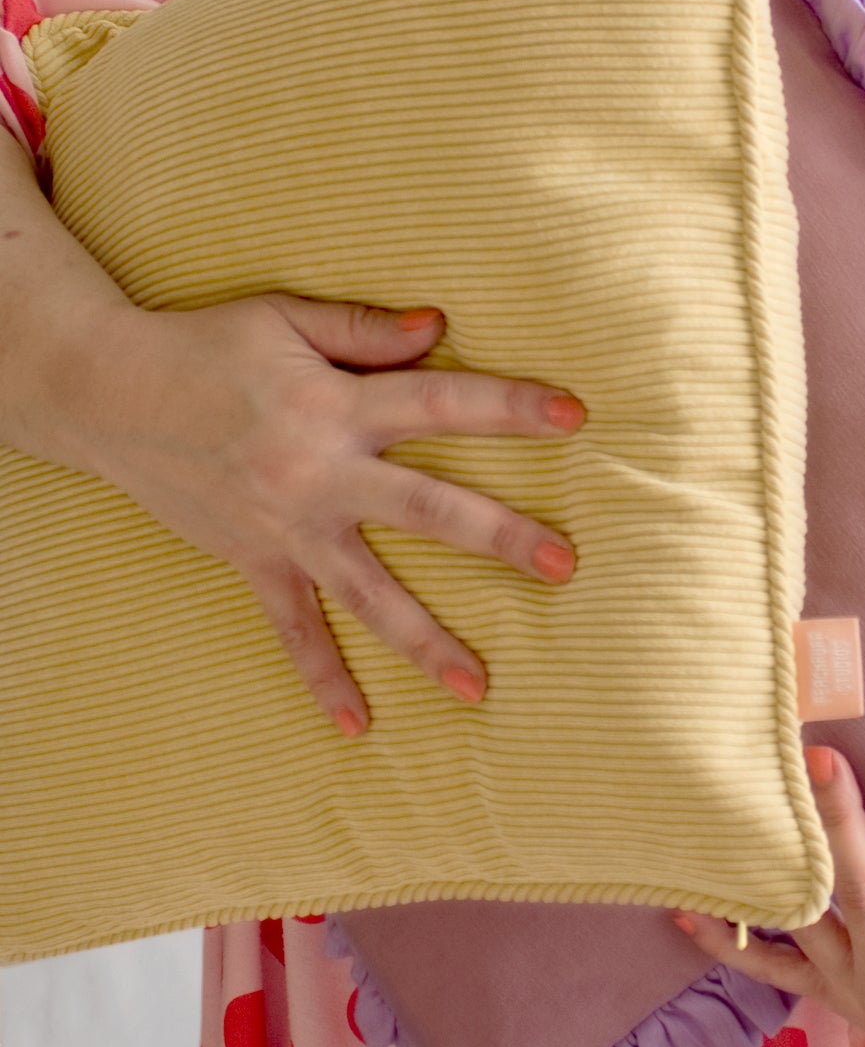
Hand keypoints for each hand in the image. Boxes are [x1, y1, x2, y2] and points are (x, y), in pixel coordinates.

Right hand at [90, 293, 583, 736]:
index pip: (442, 401)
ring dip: (427, 641)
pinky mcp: (253, 561)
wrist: (108, 396)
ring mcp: (288, 527)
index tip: (575, 417)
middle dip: (498, 537)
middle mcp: (321, 474)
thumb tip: (440, 326)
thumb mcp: (283, 319)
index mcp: (338, 406)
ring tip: (481, 685)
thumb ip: (364, 330)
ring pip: (370, 594)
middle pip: (427, 509)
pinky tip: (358, 726)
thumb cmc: (205, 347)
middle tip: (563, 566)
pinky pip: (293, 629)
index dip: (510, 407)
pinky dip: (322, 678)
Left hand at [670, 734, 864, 1046]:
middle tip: (817, 755)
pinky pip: (771, 970)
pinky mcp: (829, 997)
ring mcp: (855, 990)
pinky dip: (726, 944)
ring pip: (807, 922)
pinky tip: (684, 910)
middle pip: (859, 889)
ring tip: (748, 809)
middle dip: (838, 819)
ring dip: (775, 866)